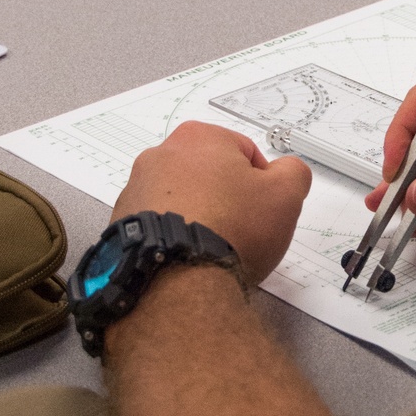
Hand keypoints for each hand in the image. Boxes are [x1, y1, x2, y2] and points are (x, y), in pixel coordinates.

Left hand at [112, 122, 311, 284]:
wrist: (177, 279)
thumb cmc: (233, 228)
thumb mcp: (286, 195)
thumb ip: (294, 172)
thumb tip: (286, 172)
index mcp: (199, 136)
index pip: (245, 152)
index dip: (263, 183)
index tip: (264, 210)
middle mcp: (159, 155)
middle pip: (210, 174)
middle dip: (228, 198)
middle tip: (243, 230)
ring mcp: (135, 190)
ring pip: (183, 200)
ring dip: (200, 218)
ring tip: (214, 248)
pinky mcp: (122, 223)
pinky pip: (159, 225)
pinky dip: (174, 237)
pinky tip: (188, 258)